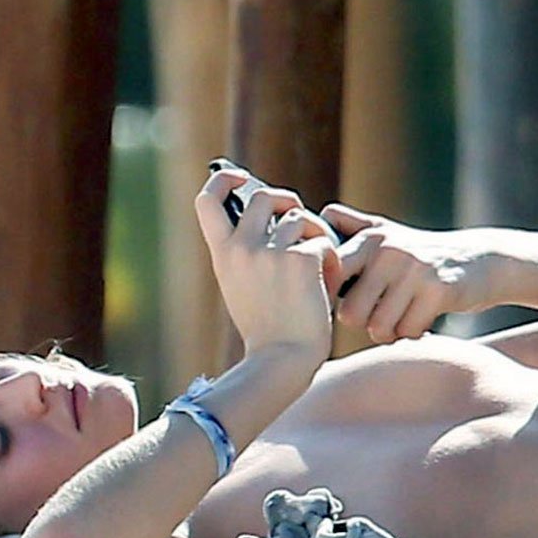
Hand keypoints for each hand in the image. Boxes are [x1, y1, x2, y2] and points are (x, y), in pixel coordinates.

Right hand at [195, 168, 340, 365]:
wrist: (281, 360)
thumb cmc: (268, 329)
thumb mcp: (241, 286)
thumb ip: (247, 252)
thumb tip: (271, 217)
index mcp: (222, 254)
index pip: (207, 199)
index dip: (224, 179)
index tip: (240, 178)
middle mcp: (241, 247)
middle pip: (265, 196)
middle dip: (287, 202)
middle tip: (300, 220)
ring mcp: (270, 252)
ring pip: (299, 217)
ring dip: (314, 235)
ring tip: (319, 264)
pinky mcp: (300, 260)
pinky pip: (321, 241)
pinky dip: (330, 259)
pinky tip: (328, 282)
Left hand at [323, 203, 494, 342]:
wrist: (481, 260)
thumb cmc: (423, 253)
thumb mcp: (387, 232)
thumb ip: (352, 226)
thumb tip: (318, 215)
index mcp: (370, 238)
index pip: (331, 278)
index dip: (332, 300)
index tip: (350, 303)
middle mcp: (388, 251)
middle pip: (350, 314)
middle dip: (363, 324)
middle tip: (380, 316)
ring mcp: (414, 270)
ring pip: (379, 328)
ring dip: (389, 333)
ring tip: (401, 318)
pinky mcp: (438, 290)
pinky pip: (408, 332)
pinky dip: (413, 334)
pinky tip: (422, 320)